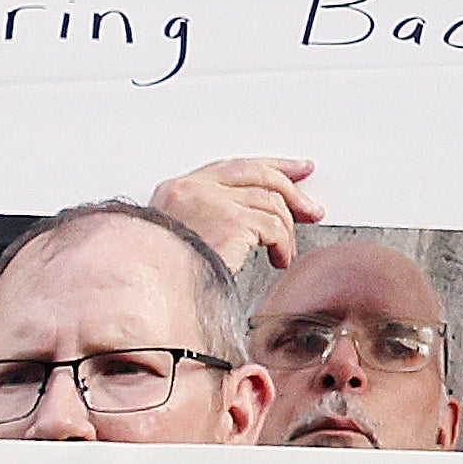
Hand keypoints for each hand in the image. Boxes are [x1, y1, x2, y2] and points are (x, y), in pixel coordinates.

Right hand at [136, 157, 317, 282]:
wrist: (152, 297)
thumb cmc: (164, 277)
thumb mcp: (179, 242)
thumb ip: (207, 221)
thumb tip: (256, 219)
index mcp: (176, 190)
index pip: (233, 167)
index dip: (271, 166)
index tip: (295, 169)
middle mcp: (192, 189)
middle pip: (257, 174)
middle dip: (291, 190)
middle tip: (311, 208)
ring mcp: (211, 202)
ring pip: (269, 202)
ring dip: (286, 229)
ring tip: (285, 251)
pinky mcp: (231, 221)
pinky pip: (273, 226)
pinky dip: (283, 244)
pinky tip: (279, 259)